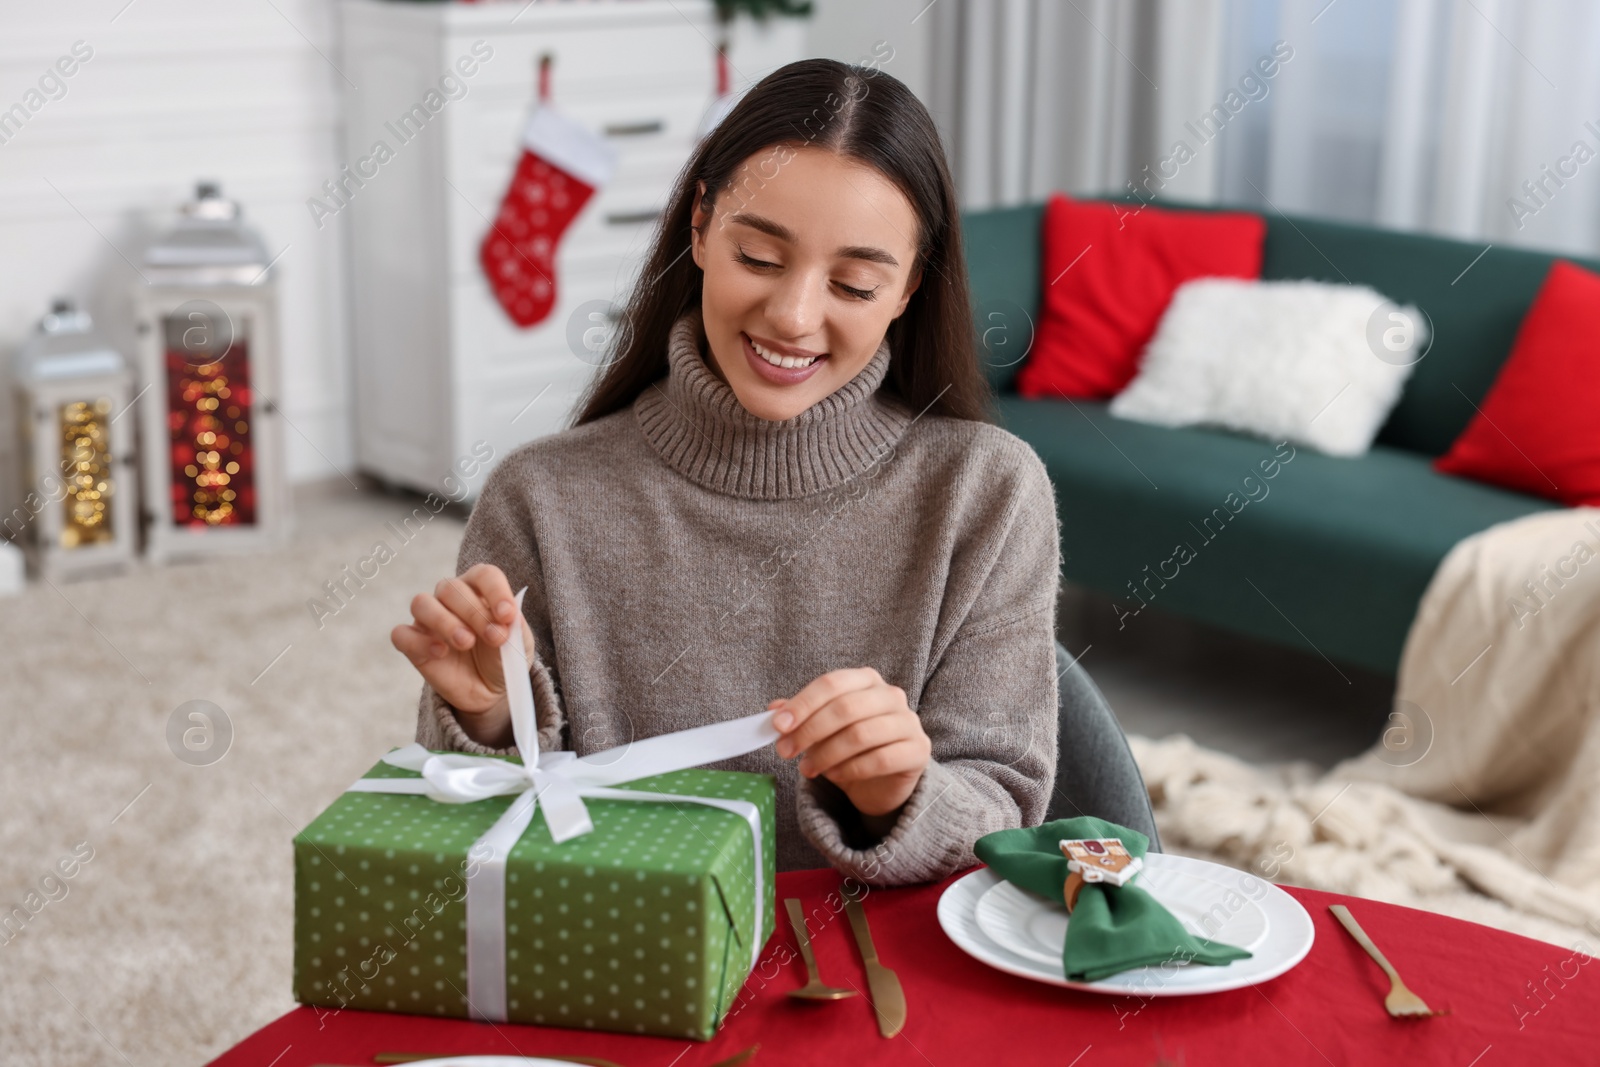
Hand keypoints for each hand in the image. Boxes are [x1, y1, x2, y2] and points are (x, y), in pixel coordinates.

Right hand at [391, 563, 532, 745]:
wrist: (491, 691)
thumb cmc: (504, 657)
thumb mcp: (518, 643)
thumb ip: (513, 626)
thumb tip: (506, 617)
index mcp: (479, 588)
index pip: (483, 575)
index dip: (495, 591)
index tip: (508, 616)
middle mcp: (451, 597)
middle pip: (451, 588)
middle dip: (474, 613)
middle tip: (494, 638)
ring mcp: (428, 620)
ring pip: (421, 603)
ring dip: (444, 621)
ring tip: (466, 642)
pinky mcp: (413, 644)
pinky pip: (401, 634)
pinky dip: (419, 641)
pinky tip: (441, 652)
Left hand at [770, 667, 930, 819]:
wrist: (884, 779)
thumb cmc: (851, 747)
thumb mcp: (822, 729)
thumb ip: (801, 717)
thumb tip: (774, 710)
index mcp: (866, 680)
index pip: (831, 683)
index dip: (802, 704)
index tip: (778, 726)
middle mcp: (891, 695)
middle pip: (845, 708)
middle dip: (809, 731)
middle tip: (786, 751)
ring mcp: (908, 722)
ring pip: (861, 734)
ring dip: (826, 754)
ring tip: (807, 769)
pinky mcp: (918, 750)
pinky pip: (880, 759)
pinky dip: (851, 769)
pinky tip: (835, 776)